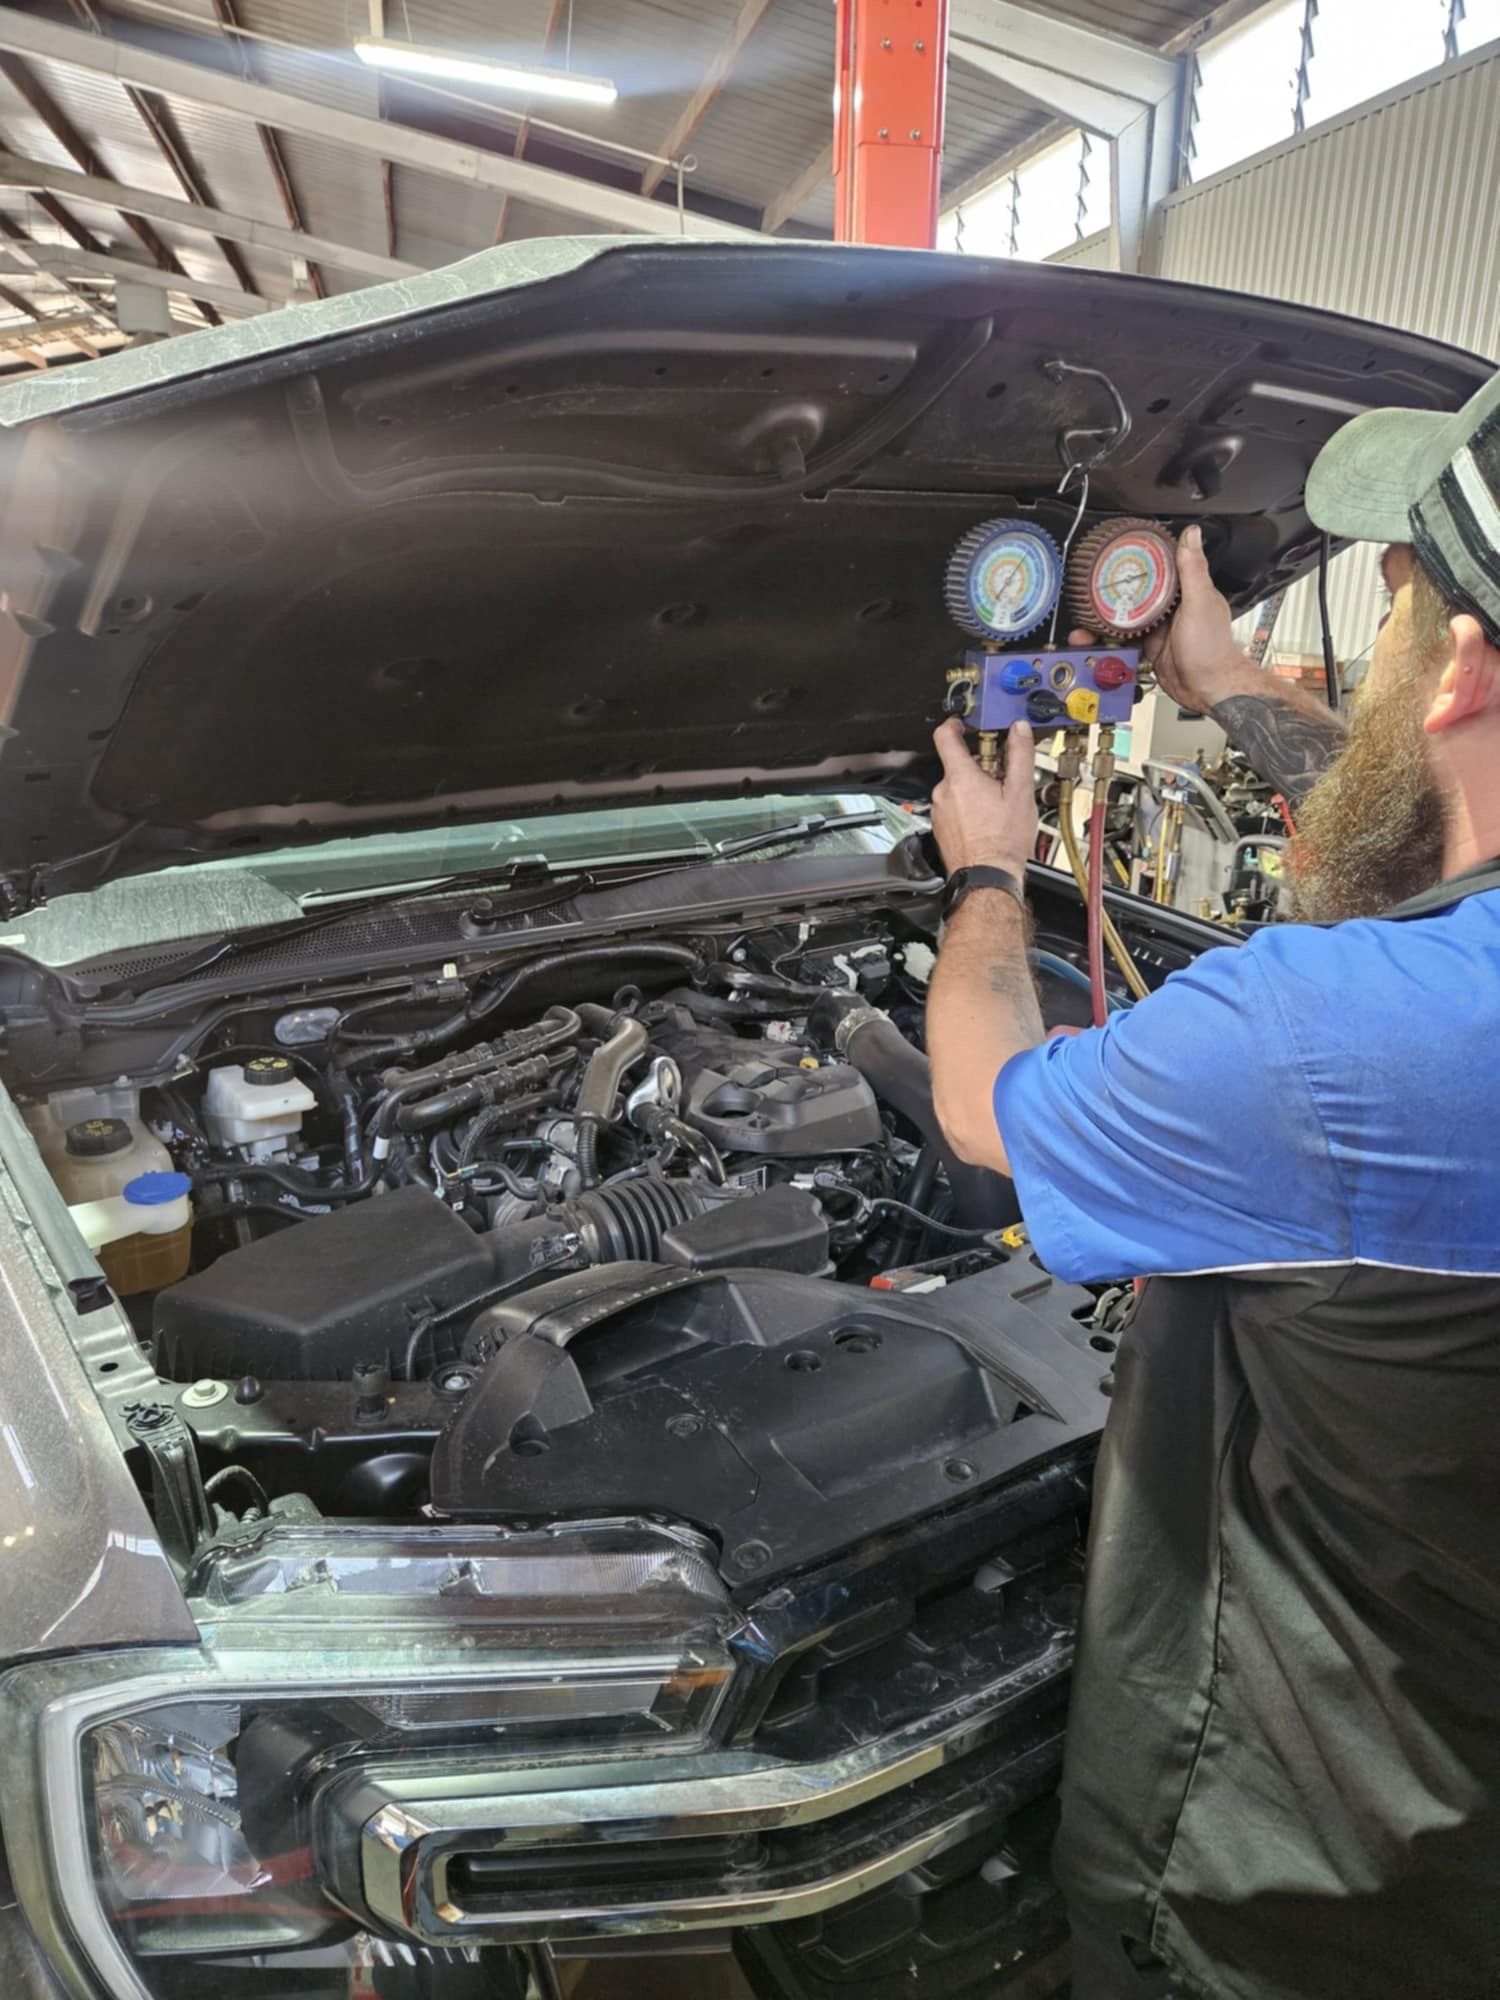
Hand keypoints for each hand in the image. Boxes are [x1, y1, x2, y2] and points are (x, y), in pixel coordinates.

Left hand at [930, 716, 1036, 875]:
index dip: (955, 723)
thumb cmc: (1002, 842)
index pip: (945, 736)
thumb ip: (1019, 755)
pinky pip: (954, 807)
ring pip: (957, 788)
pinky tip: (987, 820)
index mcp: (960, 778)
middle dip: (980, 766)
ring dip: (975, 789)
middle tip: (1002, 775)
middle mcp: (943, 792)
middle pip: (957, 765)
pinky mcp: (941, 828)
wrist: (988, 877)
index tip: (965, 723)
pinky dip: (969, 807)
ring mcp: (939, 811)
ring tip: (998, 803)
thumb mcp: (1020, 792)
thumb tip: (1019, 730)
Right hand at [1070, 524, 1246, 712]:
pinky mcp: (1149, 646)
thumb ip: (1193, 569)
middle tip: (1089, 592)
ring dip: (1105, 619)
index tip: (1115, 557)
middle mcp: (1170, 606)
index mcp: (1184, 590)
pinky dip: (1108, 639)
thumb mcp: (1200, 602)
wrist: (1207, 689)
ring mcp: (1158, 626)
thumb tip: (1192, 534)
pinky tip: (1095, 639)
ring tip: (1085, 621)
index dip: (1136, 561)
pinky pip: (1124, 639)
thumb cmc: (1211, 649)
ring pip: (1125, 616)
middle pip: (1135, 592)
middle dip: (1111, 593)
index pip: (1157, 567)